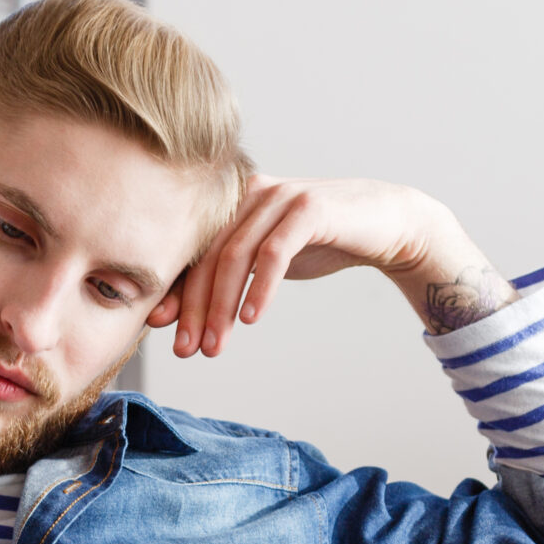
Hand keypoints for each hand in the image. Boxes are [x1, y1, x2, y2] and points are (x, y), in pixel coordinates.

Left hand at [156, 176, 517, 356]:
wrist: (384, 223)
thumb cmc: (321, 242)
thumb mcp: (269, 260)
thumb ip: (231, 275)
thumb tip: (183, 313)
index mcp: (233, 202)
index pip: (195, 251)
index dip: (175, 290)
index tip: (159, 329)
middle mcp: (250, 193)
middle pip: (209, 256)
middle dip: (194, 307)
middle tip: (186, 349)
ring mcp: (279, 197)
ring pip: (236, 257)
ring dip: (222, 306)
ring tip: (216, 345)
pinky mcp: (308, 208)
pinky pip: (274, 253)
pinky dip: (260, 288)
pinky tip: (251, 319)